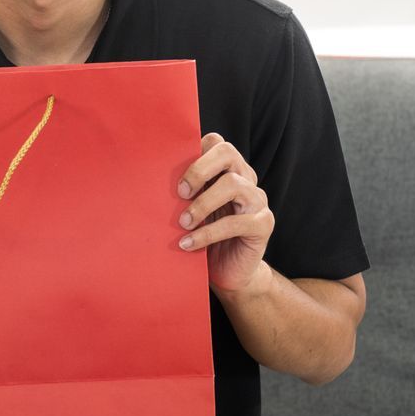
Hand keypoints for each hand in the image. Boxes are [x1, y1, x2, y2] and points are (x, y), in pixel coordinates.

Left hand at [176, 133, 273, 295]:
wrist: (228, 273)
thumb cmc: (204, 237)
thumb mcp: (190, 209)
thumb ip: (183, 191)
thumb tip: (152, 177)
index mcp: (228, 170)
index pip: (216, 142)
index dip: (194, 153)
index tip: (174, 177)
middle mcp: (246, 180)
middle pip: (228, 153)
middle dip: (199, 170)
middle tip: (180, 193)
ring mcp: (257, 201)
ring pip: (233, 185)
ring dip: (202, 204)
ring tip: (183, 223)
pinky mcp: (263, 224)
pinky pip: (236, 222)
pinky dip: (208, 233)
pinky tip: (188, 243)